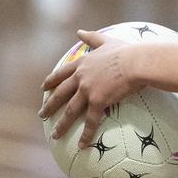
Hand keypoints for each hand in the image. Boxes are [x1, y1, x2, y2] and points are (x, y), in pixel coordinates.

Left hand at [39, 29, 142, 147]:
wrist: (136, 62)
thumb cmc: (126, 51)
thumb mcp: (106, 41)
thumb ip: (91, 37)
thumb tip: (79, 31)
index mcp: (82, 64)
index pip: (62, 74)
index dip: (51, 81)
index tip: (43, 88)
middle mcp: (81, 78)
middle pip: (60, 94)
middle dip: (49, 105)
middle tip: (41, 115)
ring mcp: (88, 90)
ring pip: (71, 111)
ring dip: (62, 124)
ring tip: (55, 135)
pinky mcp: (98, 101)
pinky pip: (91, 122)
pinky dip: (86, 135)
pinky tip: (82, 146)